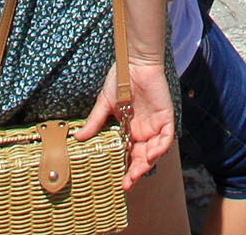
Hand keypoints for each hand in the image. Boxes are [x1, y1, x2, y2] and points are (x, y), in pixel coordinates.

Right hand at [75, 55, 174, 188]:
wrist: (134, 63)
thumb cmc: (119, 80)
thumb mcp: (105, 104)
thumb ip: (95, 121)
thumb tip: (78, 137)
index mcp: (129, 130)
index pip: (130, 155)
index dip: (127, 170)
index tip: (120, 183)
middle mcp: (143, 131)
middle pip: (143, 157)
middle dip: (137, 172)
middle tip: (128, 183)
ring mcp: (155, 125)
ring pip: (156, 151)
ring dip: (148, 163)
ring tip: (137, 173)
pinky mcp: (165, 117)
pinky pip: (167, 137)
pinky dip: (161, 147)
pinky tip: (152, 155)